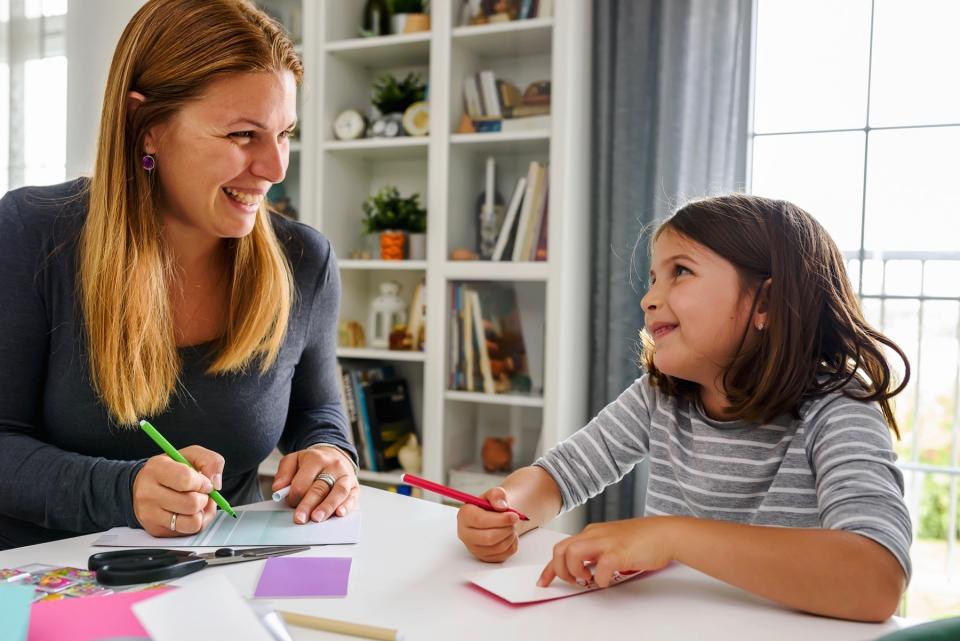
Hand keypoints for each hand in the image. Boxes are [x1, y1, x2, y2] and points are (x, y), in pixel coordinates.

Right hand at [132, 445, 224, 536]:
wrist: (144, 485)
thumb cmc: (170, 470)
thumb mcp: (190, 455)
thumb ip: (209, 461)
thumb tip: (216, 484)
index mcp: (156, 469)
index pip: (186, 480)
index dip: (202, 482)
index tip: (204, 481)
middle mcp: (148, 493)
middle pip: (192, 503)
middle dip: (204, 498)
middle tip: (199, 493)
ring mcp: (150, 514)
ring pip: (192, 522)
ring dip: (201, 512)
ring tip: (194, 502)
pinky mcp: (156, 529)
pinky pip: (189, 531)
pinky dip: (195, 522)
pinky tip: (189, 512)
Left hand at [272, 446, 357, 523]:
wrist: (334, 455)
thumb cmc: (312, 462)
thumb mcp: (294, 460)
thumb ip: (284, 473)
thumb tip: (278, 489)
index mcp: (315, 459)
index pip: (303, 481)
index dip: (294, 495)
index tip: (289, 503)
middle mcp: (333, 466)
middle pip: (320, 488)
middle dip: (308, 505)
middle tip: (300, 518)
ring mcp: (345, 476)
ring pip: (338, 492)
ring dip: (327, 507)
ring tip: (317, 518)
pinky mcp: (355, 486)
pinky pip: (352, 497)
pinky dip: (347, 506)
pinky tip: (340, 513)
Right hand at [457, 486, 520, 561]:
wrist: (495, 517)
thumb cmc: (493, 506)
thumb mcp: (494, 494)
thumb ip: (497, 495)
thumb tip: (502, 506)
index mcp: (464, 516)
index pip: (480, 521)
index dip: (500, 519)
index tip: (514, 516)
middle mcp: (465, 534)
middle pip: (488, 538)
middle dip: (506, 529)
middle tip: (515, 521)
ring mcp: (474, 548)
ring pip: (497, 547)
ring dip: (510, 535)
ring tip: (511, 526)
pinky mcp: (484, 557)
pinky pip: (503, 555)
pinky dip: (512, 544)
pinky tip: (508, 535)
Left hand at [538, 517, 675, 587]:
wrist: (666, 533)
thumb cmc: (644, 539)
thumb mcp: (613, 542)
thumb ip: (597, 552)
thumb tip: (585, 570)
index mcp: (592, 533)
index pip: (562, 548)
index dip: (549, 568)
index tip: (544, 581)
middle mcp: (595, 535)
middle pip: (561, 550)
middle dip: (559, 570)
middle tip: (573, 582)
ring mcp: (606, 542)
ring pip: (573, 554)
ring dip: (575, 572)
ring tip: (588, 580)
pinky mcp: (619, 553)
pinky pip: (600, 568)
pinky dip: (600, 579)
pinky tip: (608, 580)